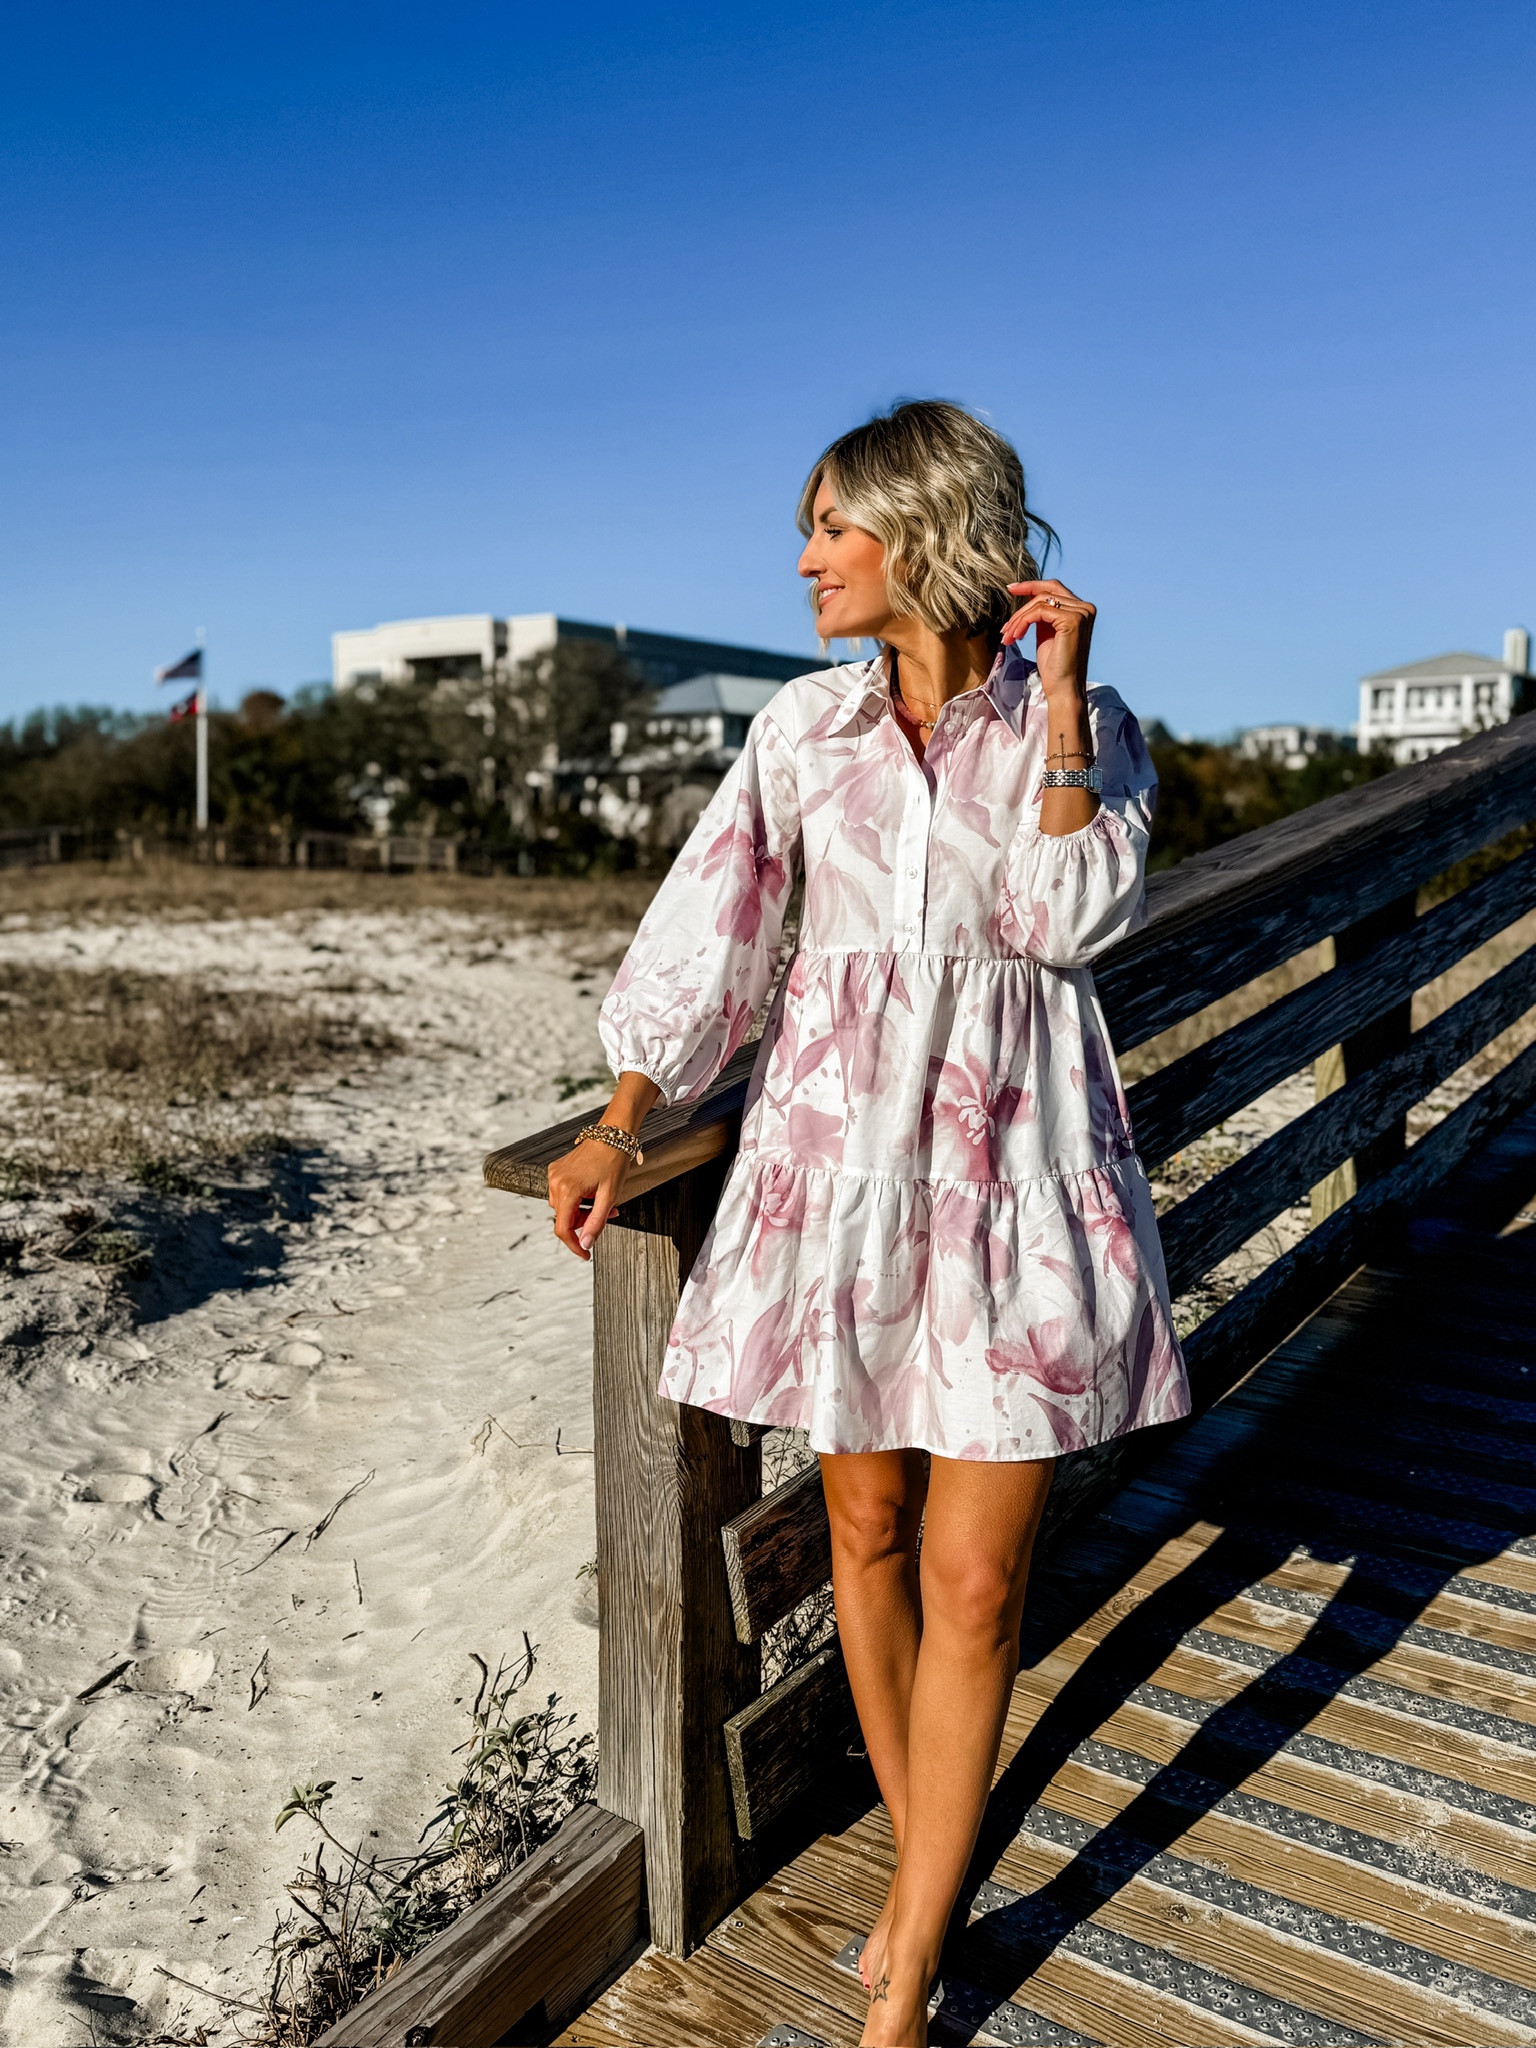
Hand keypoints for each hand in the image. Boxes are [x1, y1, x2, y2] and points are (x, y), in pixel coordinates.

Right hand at [547, 1137, 630, 1260]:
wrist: (612, 1134)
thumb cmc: (613, 1160)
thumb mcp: (609, 1196)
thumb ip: (596, 1222)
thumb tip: (586, 1244)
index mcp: (567, 1190)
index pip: (563, 1229)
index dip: (574, 1245)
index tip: (585, 1255)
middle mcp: (555, 1182)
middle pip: (564, 1218)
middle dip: (584, 1223)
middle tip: (607, 1215)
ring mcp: (554, 1175)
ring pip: (564, 1207)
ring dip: (582, 1211)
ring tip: (602, 1201)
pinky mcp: (557, 1170)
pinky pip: (563, 1194)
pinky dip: (577, 1199)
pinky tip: (592, 1191)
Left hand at [1002, 580, 1094, 698]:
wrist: (1063, 689)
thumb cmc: (1055, 666)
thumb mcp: (1046, 633)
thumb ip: (1043, 614)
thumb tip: (1028, 597)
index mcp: (1082, 610)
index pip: (1054, 588)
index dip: (1031, 585)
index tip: (1011, 589)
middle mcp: (1085, 608)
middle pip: (1046, 592)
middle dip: (1021, 604)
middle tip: (1005, 622)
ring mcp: (1081, 613)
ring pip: (1040, 602)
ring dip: (1018, 619)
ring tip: (1008, 637)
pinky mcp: (1072, 620)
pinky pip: (1039, 612)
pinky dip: (1023, 622)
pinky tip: (1016, 637)